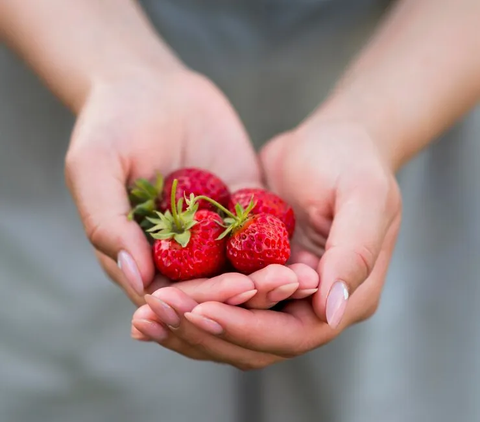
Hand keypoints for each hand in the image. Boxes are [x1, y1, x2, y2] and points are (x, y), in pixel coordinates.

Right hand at [65, 66, 316, 306]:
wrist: (152, 87)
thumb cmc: (112, 123)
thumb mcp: (95, 166)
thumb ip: (106, 221)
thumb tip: (137, 275)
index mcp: (138, 256)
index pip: (169, 297)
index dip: (202, 300)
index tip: (235, 291)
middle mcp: (177, 256)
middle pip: (212, 293)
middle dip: (246, 294)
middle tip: (282, 286)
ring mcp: (212, 236)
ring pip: (242, 273)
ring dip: (272, 281)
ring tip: (304, 278)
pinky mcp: (240, 214)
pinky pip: (263, 238)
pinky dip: (284, 251)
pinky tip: (310, 255)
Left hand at [134, 118, 400, 368]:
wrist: (329, 142)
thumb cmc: (352, 162)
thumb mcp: (363, 197)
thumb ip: (354, 253)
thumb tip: (332, 311)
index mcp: (344, 298)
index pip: (292, 334)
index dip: (246, 328)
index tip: (201, 311)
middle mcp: (310, 307)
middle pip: (253, 342)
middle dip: (204, 330)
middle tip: (156, 313)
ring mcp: (281, 295)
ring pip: (230, 328)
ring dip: (187, 325)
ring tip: (144, 314)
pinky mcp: (254, 275)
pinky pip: (218, 299)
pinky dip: (186, 302)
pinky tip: (149, 295)